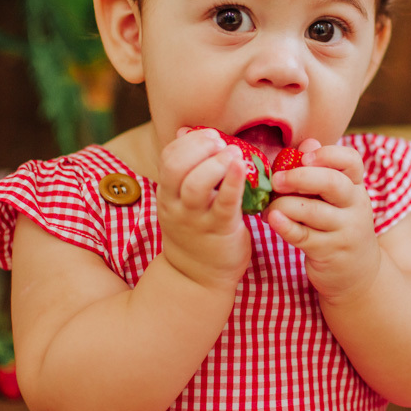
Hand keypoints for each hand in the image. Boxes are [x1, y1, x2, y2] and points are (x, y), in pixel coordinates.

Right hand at [156, 128, 251, 289]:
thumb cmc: (197, 231)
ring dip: (215, 162)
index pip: (168, 157)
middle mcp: (177, 205)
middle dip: (198, 146)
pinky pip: (224, 202)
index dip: (189, 141)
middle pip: (175, 167)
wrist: (198, 278)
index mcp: (168, 194)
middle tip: (220, 142)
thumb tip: (185, 132)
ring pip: (196, 184)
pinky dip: (232, 182)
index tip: (210, 136)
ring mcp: (196, 219)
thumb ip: (186, 169)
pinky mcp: (220, 230)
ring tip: (234, 154)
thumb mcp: (183, 200)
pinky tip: (241, 166)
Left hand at [265, 141, 380, 300]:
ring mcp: (344, 230)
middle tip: (276, 180)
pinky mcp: (329, 251)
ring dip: (284, 204)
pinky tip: (272, 219)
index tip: (303, 157)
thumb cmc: (338, 225)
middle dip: (299, 177)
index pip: (351, 161)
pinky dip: (285, 226)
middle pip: (332, 183)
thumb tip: (306, 143)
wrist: (357, 272)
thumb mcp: (337, 199)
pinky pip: (304, 236)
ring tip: (268, 206)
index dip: (327, 154)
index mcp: (356, 187)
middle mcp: (355, 206)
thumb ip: (321, 171)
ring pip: (312, 211)